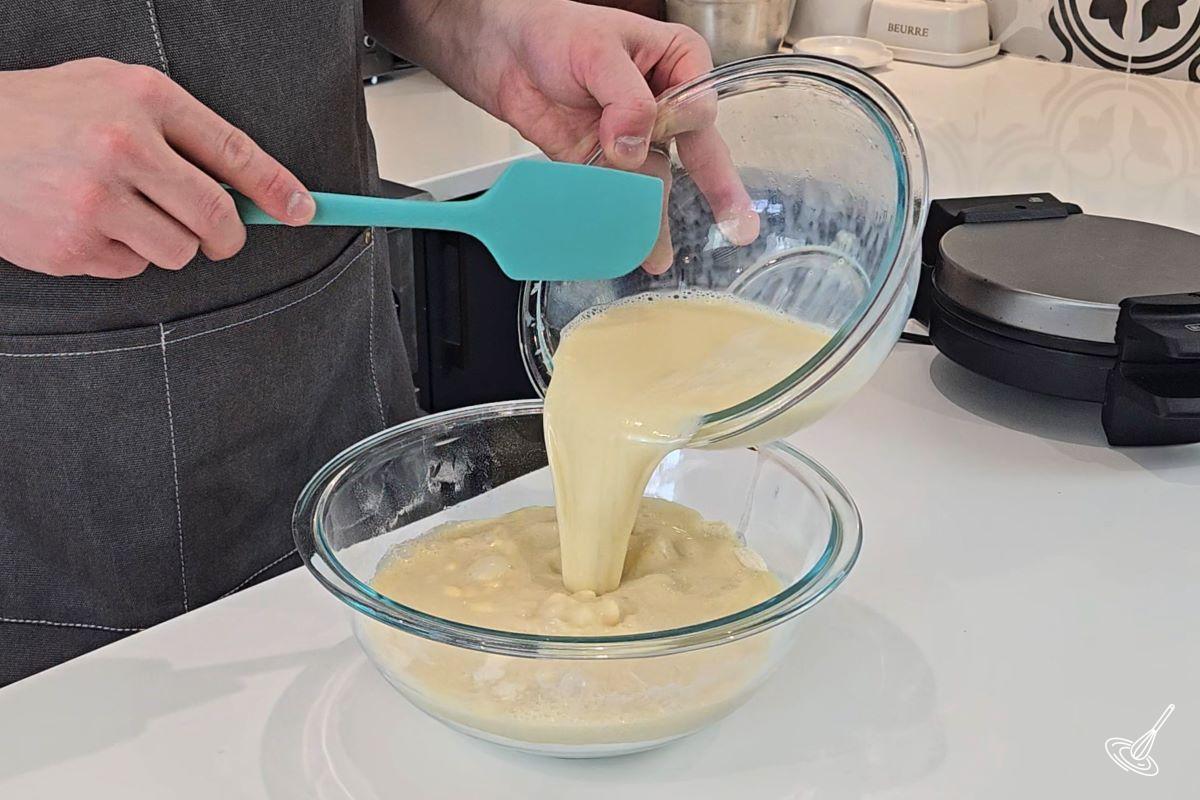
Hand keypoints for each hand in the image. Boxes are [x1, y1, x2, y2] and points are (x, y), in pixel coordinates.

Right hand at [0, 58, 313, 277]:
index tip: (303, 209)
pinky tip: (87, 224)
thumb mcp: (112, 91)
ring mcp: (95, 200)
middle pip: (217, 216)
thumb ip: (177, 129)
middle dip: (229, 236)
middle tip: (221, 236)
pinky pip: (132, 268)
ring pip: (180, 250)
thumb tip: (247, 183)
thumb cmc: (44, 113)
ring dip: (169, 243)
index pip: (233, 151)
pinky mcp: (73, 245)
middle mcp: (122, 146)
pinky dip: (122, 253)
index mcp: (142, 98)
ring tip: (126, 212)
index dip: (277, 187)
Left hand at [372, 0, 759, 272]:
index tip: (650, 119)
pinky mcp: (603, 164)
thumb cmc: (553, 30)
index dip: (676, 120)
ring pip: (656, 182)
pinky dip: (621, 220)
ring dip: (656, 220)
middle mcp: (665, 104)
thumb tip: (633, 145)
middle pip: (699, 152)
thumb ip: (624, 98)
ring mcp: (635, 138)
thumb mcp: (596, 50)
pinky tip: (629, 247)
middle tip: (739, 228)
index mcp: (679, 62)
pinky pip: (618, 195)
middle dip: (717, 191)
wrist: (500, 51)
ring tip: (660, 256)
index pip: (698, 105)